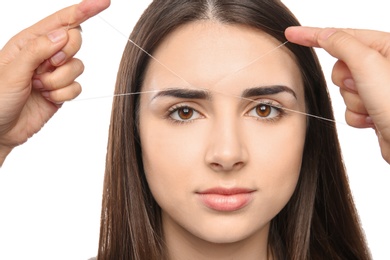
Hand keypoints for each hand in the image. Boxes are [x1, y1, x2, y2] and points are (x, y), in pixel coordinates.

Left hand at [0, 0, 109, 165]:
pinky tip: (47, 98)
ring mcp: (55, 73)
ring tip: (39, 88)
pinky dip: (63, 94)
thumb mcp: (12, 71)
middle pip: (75, 41)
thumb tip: (64, 34)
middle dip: (64, 55)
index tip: (104, 2)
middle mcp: (45, 54)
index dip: (84, 10)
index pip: (62, 20)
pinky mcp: (62, 91)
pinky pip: (77, 87)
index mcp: (29, 41)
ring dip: (60, 80)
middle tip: (45, 67)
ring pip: (78, 66)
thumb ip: (38, 49)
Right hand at [285, 26, 389, 163]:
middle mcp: (382, 66)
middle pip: (340, 67)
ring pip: (343, 91)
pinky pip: (349, 109)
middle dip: (346, 82)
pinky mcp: (374, 108)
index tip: (292, 33)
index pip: (341, 36)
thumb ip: (342, 44)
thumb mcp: (367, 64)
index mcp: (386, 47)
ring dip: (354, 101)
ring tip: (374, 106)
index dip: (312, 35)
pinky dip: (357, 116)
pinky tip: (374, 119)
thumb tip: (324, 34)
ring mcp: (378, 88)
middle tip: (363, 87)